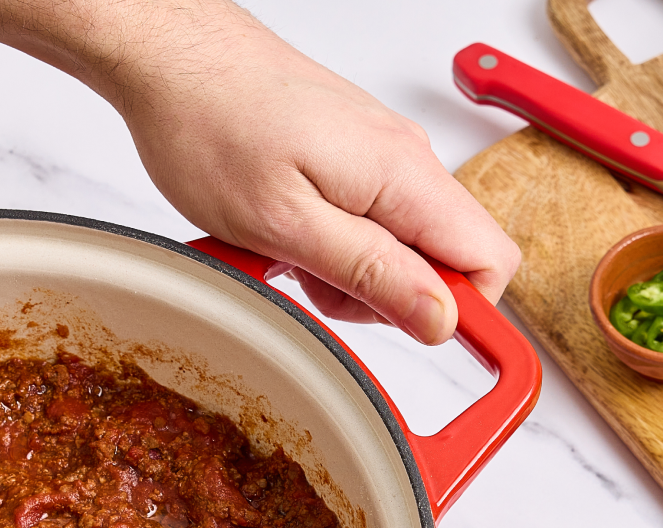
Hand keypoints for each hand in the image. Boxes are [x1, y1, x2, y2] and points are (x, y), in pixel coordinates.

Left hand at [0, 0, 519, 344]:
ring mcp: (379, 158)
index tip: (407, 335)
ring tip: (284, 255)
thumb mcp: (287, 225)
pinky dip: (324, 245)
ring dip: (346, 274)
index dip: (462, 316)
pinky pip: (363, 223)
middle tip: (315, 288)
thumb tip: (442, 319)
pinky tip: (280, 236)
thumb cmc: (211, 124)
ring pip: (398, 248)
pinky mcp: (350, 158)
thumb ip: (373, 274)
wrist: (171, 57)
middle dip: (384, 300)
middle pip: (443, 264)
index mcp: (405, 177)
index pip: (492, 264)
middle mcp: (406, 161)